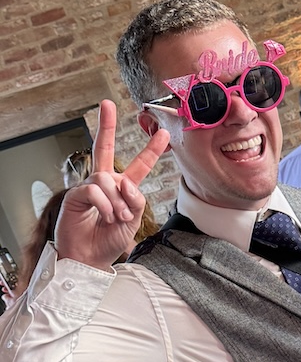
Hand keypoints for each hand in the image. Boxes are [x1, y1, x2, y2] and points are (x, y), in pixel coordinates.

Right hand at [54, 100, 169, 268]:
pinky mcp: (76, 194)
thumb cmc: (110, 240)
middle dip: (107, 125)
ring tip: (117, 218)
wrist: (90, 258)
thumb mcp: (135, 219)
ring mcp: (90, 187)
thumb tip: (125, 183)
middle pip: (106, 148)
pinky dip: (105, 204)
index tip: (164, 133)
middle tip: (107, 104)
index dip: (152, 150)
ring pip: (109, 179)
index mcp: (124, 188)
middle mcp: (106, 182)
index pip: (140, 165)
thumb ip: (136, 199)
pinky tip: (105, 216)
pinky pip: (95, 189)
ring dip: (118, 201)